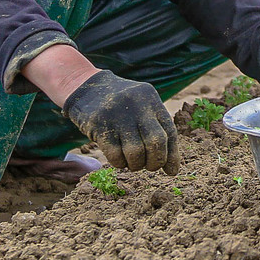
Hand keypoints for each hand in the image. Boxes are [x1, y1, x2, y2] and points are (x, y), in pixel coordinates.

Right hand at [63, 70, 178, 174]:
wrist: (86, 88)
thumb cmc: (121, 105)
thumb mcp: (141, 107)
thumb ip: (156, 129)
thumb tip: (172, 169)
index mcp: (151, 99)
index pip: (170, 131)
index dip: (172, 155)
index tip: (171, 171)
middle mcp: (137, 105)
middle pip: (156, 142)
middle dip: (155, 162)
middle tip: (149, 166)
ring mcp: (117, 114)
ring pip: (136, 152)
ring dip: (136, 165)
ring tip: (133, 163)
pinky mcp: (99, 125)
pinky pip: (115, 155)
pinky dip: (120, 163)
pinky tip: (119, 160)